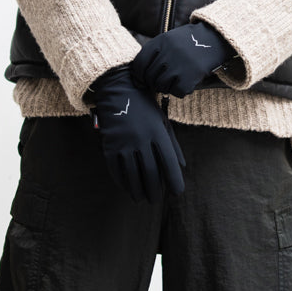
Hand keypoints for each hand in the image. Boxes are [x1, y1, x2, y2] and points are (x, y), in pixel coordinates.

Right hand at [89, 66, 185, 201]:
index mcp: (157, 133)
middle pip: (150, 172)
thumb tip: (181, 166)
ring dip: (137, 190)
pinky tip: (126, 188)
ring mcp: (124, 144)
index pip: (168, 162)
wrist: (118, 91)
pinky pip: (115, 169)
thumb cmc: (145, 107)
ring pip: (132, 175)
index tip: (177, 192)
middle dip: (154, 190)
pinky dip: (121, 181)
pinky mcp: (110, 146)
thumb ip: (172, 144)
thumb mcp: (162, 121)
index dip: (174, 180)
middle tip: (155, 200)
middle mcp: (141, 140)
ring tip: (141, 199)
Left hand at [130, 22, 233, 97]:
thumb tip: (138, 79)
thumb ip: (154, 54)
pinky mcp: (190, 76)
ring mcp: (179, 65)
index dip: (139, 75)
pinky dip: (180, 91)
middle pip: (150, 77)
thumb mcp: (169, 40)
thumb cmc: (189, 42)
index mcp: (160, 42)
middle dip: (154, 82)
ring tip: (174, 81)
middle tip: (162, 81)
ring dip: (166, 87)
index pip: (139, 64)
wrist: (215, 38)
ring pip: (161, 86)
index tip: (142, 80)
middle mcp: (168, 53)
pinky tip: (185, 83)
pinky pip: (177, 92)